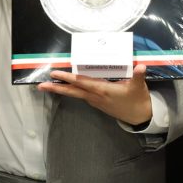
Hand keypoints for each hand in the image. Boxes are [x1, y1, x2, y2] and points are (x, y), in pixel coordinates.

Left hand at [38, 65, 153, 126]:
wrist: (140, 117)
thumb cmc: (137, 100)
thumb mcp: (139, 87)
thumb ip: (138, 75)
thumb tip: (141, 66)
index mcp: (102, 90)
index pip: (82, 82)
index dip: (68, 78)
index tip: (55, 74)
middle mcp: (95, 96)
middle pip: (73, 92)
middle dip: (57, 88)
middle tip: (41, 86)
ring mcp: (95, 101)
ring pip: (76, 94)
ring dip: (62, 89)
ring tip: (49, 85)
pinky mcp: (97, 103)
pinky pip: (81, 95)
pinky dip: (72, 90)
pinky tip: (68, 86)